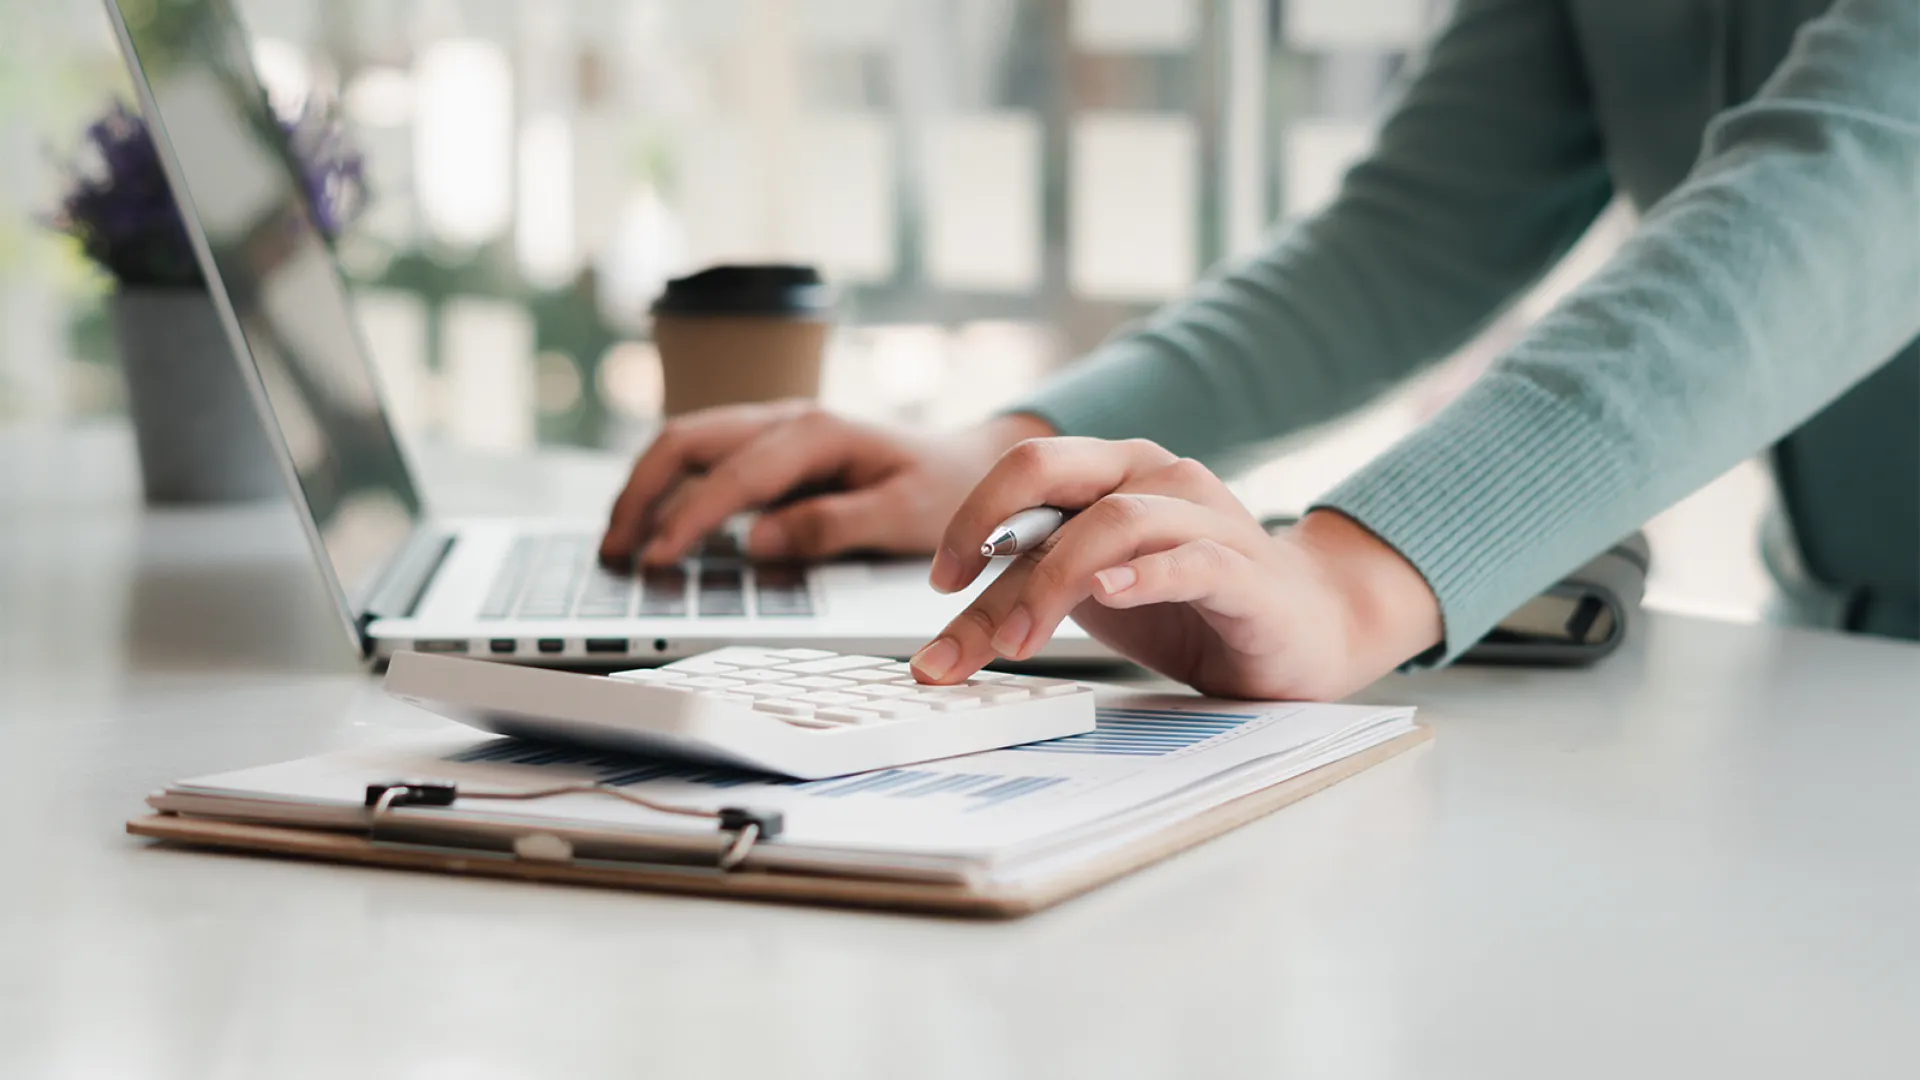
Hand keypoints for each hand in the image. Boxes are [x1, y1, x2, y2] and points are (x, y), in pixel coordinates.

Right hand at [599, 402, 1055, 566]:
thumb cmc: (945, 490)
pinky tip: (653, 529)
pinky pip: (703, 460)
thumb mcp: (905, 515)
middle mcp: (785, 420)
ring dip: (644, 489)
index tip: (657, 559)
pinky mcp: (768, 451)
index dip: (689, 518)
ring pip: (684, 444)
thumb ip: (833, 527)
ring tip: (617, 545)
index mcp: (817, 432)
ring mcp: (772, 430)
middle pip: (685, 441)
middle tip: (614, 552)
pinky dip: (667, 489)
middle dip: (641, 493)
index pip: (734, 475)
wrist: (969, 463)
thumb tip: (760, 541)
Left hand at [908, 437, 1443, 699]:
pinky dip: (1145, 575)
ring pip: (1113, 520)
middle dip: (986, 524)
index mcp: (1110, 473)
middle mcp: (1153, 476)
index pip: (1021, 482)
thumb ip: (1029, 594)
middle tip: (951, 590)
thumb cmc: (1193, 607)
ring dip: (1054, 579)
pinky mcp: (1245, 569)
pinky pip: (1191, 559)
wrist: (1309, 627)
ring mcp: (1203, 516)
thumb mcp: (1093, 599)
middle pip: (1050, 466)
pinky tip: (1110, 594)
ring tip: (1019, 639)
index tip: (936, 587)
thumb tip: (943, 636)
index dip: (966, 526)